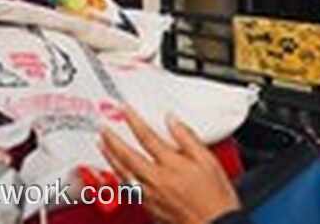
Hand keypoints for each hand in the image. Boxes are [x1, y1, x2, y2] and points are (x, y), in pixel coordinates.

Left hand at [99, 107, 240, 223]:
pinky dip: (119, 176)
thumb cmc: (216, 198)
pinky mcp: (149, 208)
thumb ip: (187, 137)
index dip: (133, 120)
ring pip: (123, 173)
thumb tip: (172, 120)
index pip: (146, 136)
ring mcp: (150, 196)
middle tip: (103, 128)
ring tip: (102, 146)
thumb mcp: (208, 161)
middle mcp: (157, 180)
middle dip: (112, 140)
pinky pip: (128, 188)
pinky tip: (117, 171)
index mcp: (171, 165)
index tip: (125, 110)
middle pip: (127, 156)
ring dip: (110, 158)